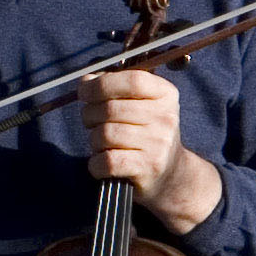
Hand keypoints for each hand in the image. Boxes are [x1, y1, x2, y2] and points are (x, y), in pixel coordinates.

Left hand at [77, 67, 222, 234]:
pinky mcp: (148, 168)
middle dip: (90, 115)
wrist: (170, 175)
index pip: (133, 80)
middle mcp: (165, 117)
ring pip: (105, 134)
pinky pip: (108, 161)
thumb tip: (86, 81)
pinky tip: (101, 164)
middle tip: (91, 123)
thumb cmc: (146, 135)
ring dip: (94, 141)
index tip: (85, 91)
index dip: (102, 83)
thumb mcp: (141, 104)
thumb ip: (115, 87)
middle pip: (111, 108)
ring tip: (101, 145)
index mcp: (165, 94)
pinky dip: (96, 164)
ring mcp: (158, 144)